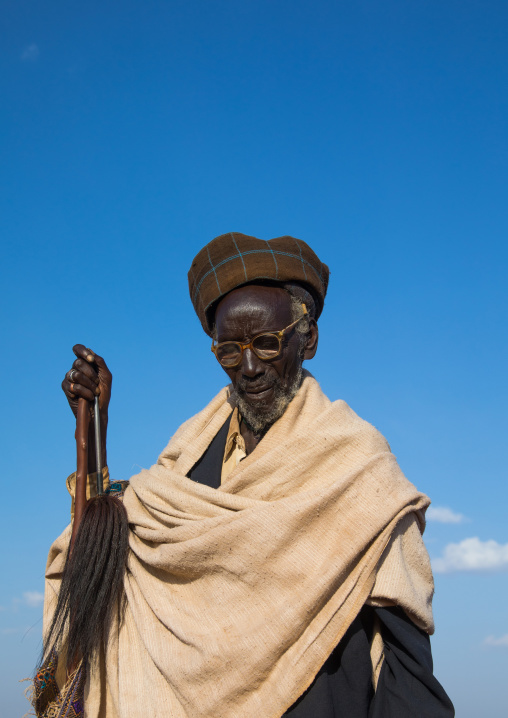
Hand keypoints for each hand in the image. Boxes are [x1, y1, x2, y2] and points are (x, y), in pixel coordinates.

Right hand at [62, 345, 111, 471]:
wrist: (99, 410)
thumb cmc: (103, 394)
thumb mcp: (106, 376)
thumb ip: (100, 362)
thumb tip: (91, 352)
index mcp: (85, 363)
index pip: (78, 349)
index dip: (82, 351)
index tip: (91, 359)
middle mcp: (75, 369)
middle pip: (78, 362)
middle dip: (91, 374)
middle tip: (97, 383)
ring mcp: (69, 378)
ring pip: (76, 374)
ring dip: (89, 384)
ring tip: (94, 391)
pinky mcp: (66, 388)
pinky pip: (73, 386)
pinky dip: (85, 392)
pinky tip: (89, 397)